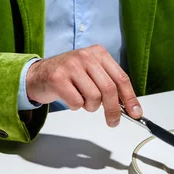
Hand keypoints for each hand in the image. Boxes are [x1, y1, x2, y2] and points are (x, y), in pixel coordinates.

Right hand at [26, 45, 142, 126]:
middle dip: (113, 110)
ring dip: (90, 106)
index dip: (130, 98)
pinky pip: (77, 102)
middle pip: (109, 89)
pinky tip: (69, 98)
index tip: (135, 112)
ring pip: (94, 97)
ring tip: (82, 99)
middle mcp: (85, 56)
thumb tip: (129, 106)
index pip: (121, 77)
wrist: (37, 74)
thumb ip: (109, 84)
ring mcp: (71, 66)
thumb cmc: (68, 76)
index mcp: (98, 53)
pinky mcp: (58, 78)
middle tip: (113, 121)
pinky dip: (76, 106)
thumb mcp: (91, 72)